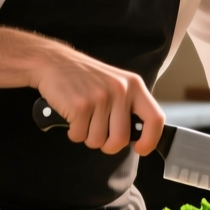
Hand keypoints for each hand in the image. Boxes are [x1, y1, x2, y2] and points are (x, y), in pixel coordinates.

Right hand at [32, 47, 165, 155]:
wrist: (54, 61)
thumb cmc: (85, 77)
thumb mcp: (116, 82)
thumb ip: (129, 105)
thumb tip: (139, 136)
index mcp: (134, 85)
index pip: (155, 118)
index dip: (150, 140)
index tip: (140, 148)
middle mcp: (120, 91)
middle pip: (121, 139)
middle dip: (108, 145)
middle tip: (99, 135)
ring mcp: (100, 98)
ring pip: (98, 141)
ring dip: (88, 137)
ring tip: (83, 118)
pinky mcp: (80, 106)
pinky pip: (79, 136)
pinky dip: (73, 132)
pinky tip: (72, 116)